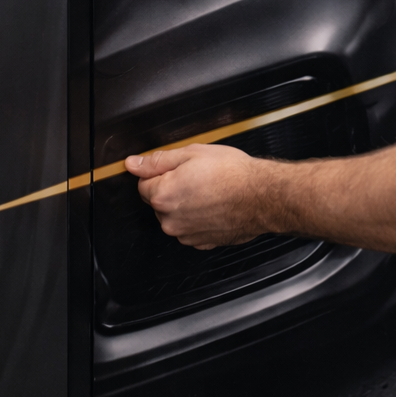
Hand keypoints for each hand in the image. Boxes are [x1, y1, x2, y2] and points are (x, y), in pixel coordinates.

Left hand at [125, 144, 271, 248]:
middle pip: (158, 202)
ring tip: (210, 191)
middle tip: (198, 177)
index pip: (143, 184)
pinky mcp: (202, 243)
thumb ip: (157, 160)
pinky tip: (215, 206)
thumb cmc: (232, 173)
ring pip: (175, 216)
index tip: (179, 169)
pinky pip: (191, 228)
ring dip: (185, 205)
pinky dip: (199, 219)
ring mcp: (186, 234)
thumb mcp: (192, 153)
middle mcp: (170, 220)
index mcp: (163, 195)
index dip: (160, 173)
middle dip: (172, 190)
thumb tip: (133, 163)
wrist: (262, 196)